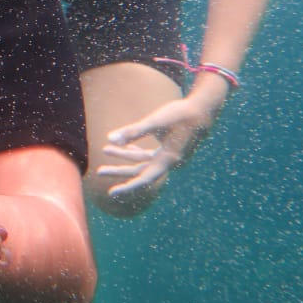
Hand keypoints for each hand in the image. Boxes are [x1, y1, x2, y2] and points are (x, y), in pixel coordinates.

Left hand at [97, 90, 222, 196]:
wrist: (203, 110)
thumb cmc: (180, 114)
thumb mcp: (155, 121)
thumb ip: (133, 131)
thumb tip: (111, 138)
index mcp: (168, 159)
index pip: (144, 178)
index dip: (128, 186)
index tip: (112, 193)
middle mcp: (169, 163)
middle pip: (140, 171)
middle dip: (119, 170)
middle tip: (98, 171)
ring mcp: (170, 157)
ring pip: (143, 161)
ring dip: (125, 156)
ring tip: (105, 150)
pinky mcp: (169, 150)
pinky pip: (150, 156)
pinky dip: (136, 151)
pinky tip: (125, 147)